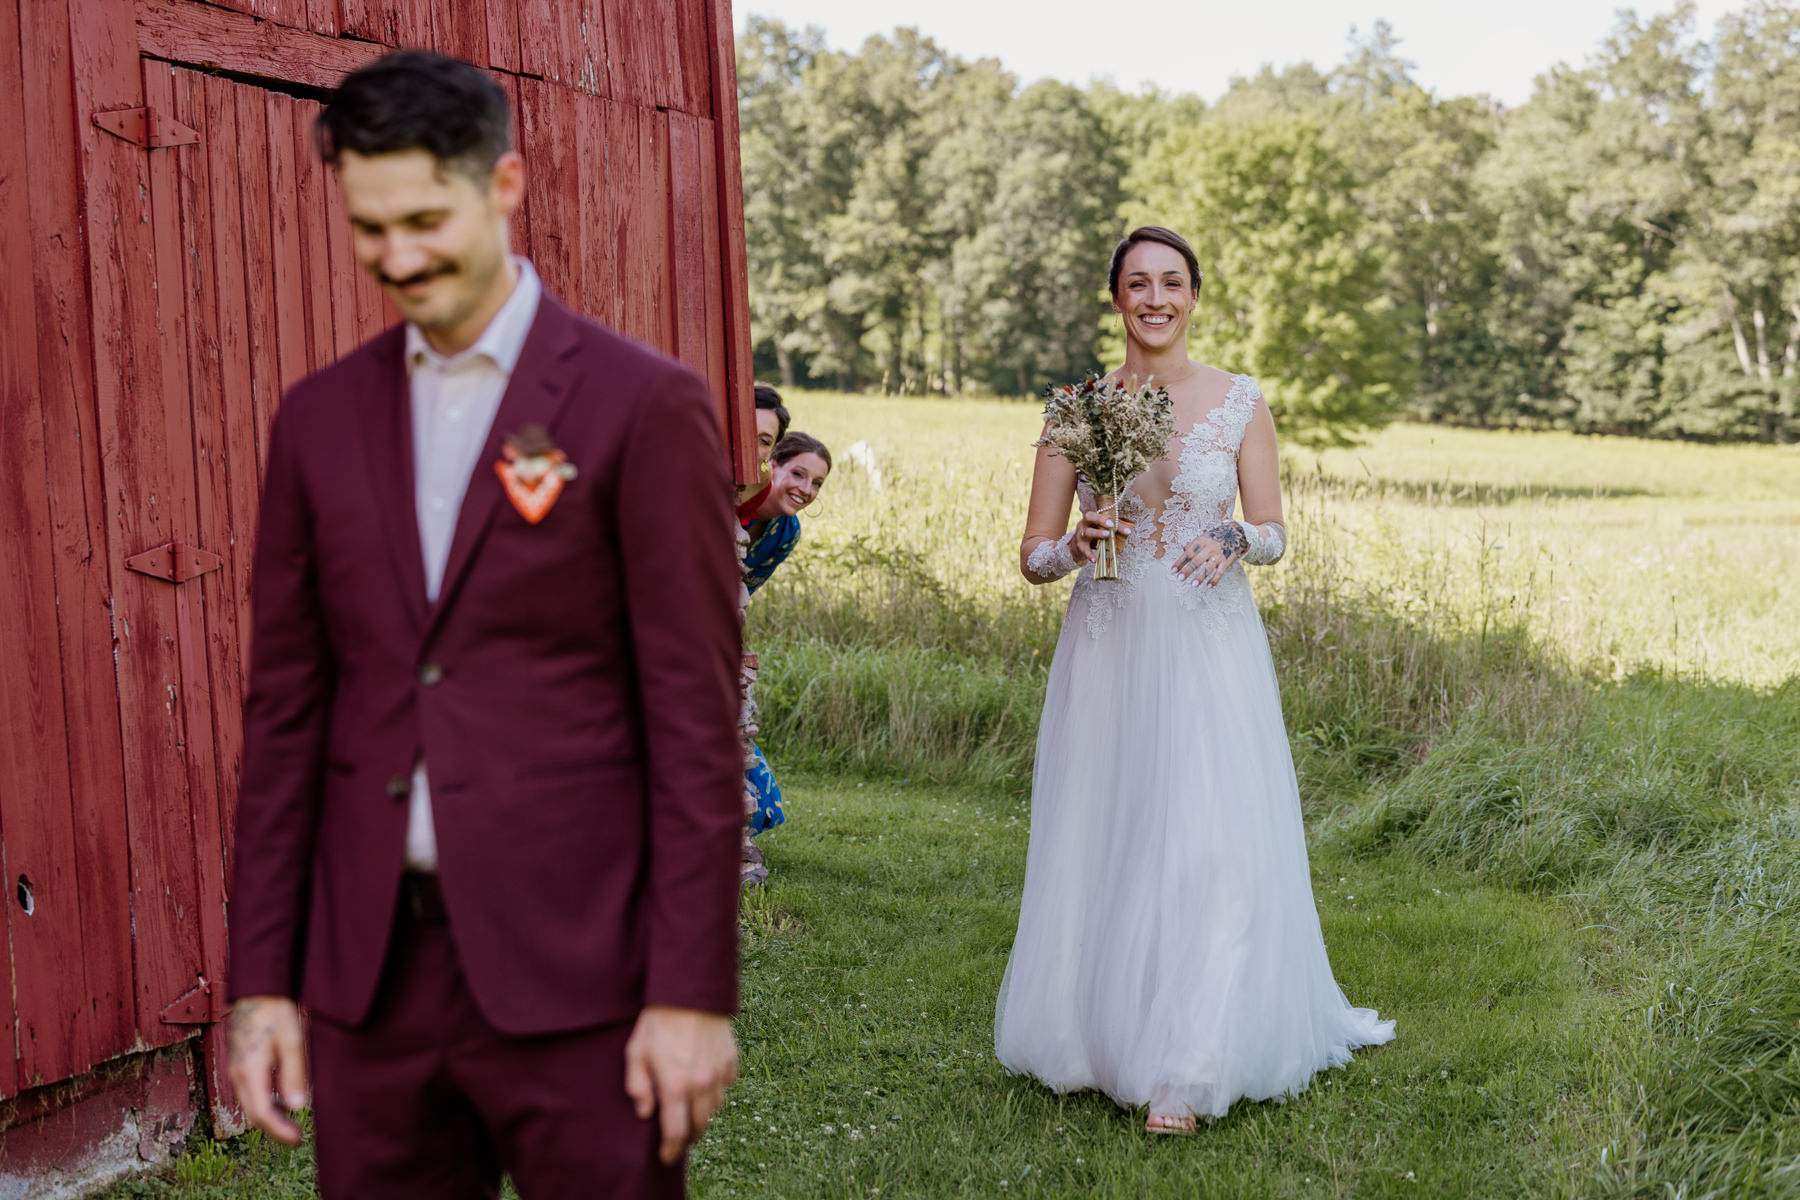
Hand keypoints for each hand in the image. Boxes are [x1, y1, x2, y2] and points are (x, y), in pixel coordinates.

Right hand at [228, 996, 308, 1145]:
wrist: (259, 988)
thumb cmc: (277, 1010)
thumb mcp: (292, 1040)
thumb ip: (294, 1074)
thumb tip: (296, 1107)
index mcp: (250, 1070)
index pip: (261, 1113)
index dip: (279, 1130)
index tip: (297, 1139)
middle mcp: (238, 1073)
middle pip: (253, 1112)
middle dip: (274, 1127)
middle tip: (297, 1134)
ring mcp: (237, 1067)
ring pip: (251, 1102)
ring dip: (269, 1114)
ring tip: (293, 1118)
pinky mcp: (241, 1061)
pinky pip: (251, 1089)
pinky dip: (265, 1099)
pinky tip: (282, 1097)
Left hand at [624, 1005, 738, 1164]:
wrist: (690, 991)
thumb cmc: (659, 1021)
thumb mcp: (636, 1052)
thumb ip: (638, 1087)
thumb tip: (645, 1112)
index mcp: (675, 1085)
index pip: (676, 1132)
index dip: (671, 1150)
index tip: (666, 1157)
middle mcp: (701, 1084)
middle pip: (699, 1126)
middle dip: (688, 1136)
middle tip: (677, 1135)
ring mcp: (719, 1073)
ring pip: (715, 1108)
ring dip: (702, 1113)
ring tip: (690, 1107)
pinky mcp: (731, 1060)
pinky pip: (726, 1086)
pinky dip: (715, 1090)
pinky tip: (704, 1080)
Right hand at [1072, 507, 1134, 563]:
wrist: (1079, 544)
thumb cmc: (1095, 532)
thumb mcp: (1104, 528)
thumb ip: (1116, 527)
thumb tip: (1128, 531)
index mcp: (1090, 518)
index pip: (1095, 513)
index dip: (1103, 517)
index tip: (1112, 523)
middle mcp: (1083, 524)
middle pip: (1088, 517)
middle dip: (1100, 520)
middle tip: (1111, 526)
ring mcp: (1080, 535)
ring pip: (1086, 532)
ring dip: (1097, 533)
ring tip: (1107, 536)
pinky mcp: (1080, 546)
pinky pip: (1084, 550)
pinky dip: (1089, 555)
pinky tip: (1095, 560)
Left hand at [1172, 521, 1247, 586]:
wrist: (1235, 533)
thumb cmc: (1215, 537)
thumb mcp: (1203, 537)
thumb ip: (1192, 545)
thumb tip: (1182, 550)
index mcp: (1201, 542)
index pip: (1188, 553)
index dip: (1180, 562)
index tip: (1173, 571)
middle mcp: (1208, 549)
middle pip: (1196, 561)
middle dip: (1188, 570)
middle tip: (1180, 578)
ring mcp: (1218, 556)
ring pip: (1208, 568)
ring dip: (1201, 577)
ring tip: (1193, 585)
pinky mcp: (1226, 562)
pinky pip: (1220, 572)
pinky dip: (1215, 579)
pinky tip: (1209, 586)